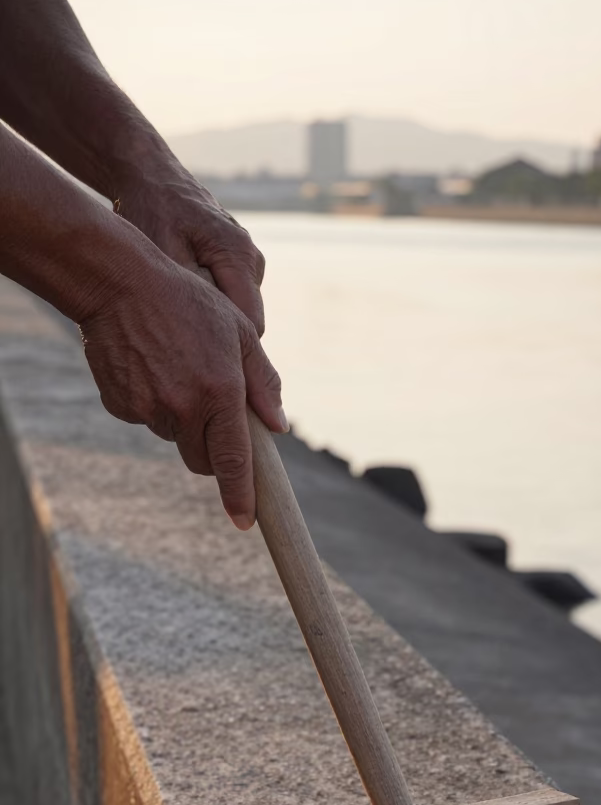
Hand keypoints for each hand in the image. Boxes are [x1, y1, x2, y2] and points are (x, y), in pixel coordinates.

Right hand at [79, 236, 285, 528]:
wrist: (118, 283)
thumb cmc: (188, 302)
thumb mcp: (239, 331)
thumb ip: (263, 382)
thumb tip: (278, 427)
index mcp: (220, 392)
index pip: (233, 461)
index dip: (240, 496)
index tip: (244, 521)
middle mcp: (184, 408)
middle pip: (202, 459)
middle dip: (211, 449)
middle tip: (212, 410)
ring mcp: (149, 409)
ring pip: (174, 437)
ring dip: (182, 419)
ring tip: (176, 368)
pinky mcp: (122, 406)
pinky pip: (146, 419)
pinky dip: (152, 403)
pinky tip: (150, 366)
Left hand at [113, 163, 265, 332]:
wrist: (151, 178)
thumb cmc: (150, 213)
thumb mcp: (163, 256)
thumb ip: (193, 296)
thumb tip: (212, 339)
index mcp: (239, 255)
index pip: (251, 326)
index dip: (228, 349)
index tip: (196, 360)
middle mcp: (252, 260)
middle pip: (248, 324)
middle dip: (220, 337)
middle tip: (178, 341)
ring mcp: (249, 263)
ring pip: (240, 315)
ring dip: (213, 322)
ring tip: (175, 312)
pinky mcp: (239, 266)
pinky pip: (231, 301)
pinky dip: (209, 308)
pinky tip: (181, 298)